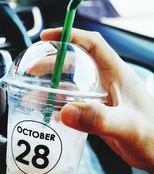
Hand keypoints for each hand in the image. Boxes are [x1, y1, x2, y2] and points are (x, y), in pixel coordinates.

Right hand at [41, 28, 153, 173]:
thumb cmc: (152, 137)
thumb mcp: (127, 126)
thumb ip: (99, 118)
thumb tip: (66, 111)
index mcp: (117, 74)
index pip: (92, 43)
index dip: (69, 36)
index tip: (46, 36)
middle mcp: (107, 81)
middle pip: (75, 62)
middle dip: (52, 63)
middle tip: (32, 70)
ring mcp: (100, 96)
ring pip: (71, 83)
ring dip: (52, 86)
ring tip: (33, 95)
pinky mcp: (96, 111)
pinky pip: (73, 101)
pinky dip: (58, 104)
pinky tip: (49, 112)